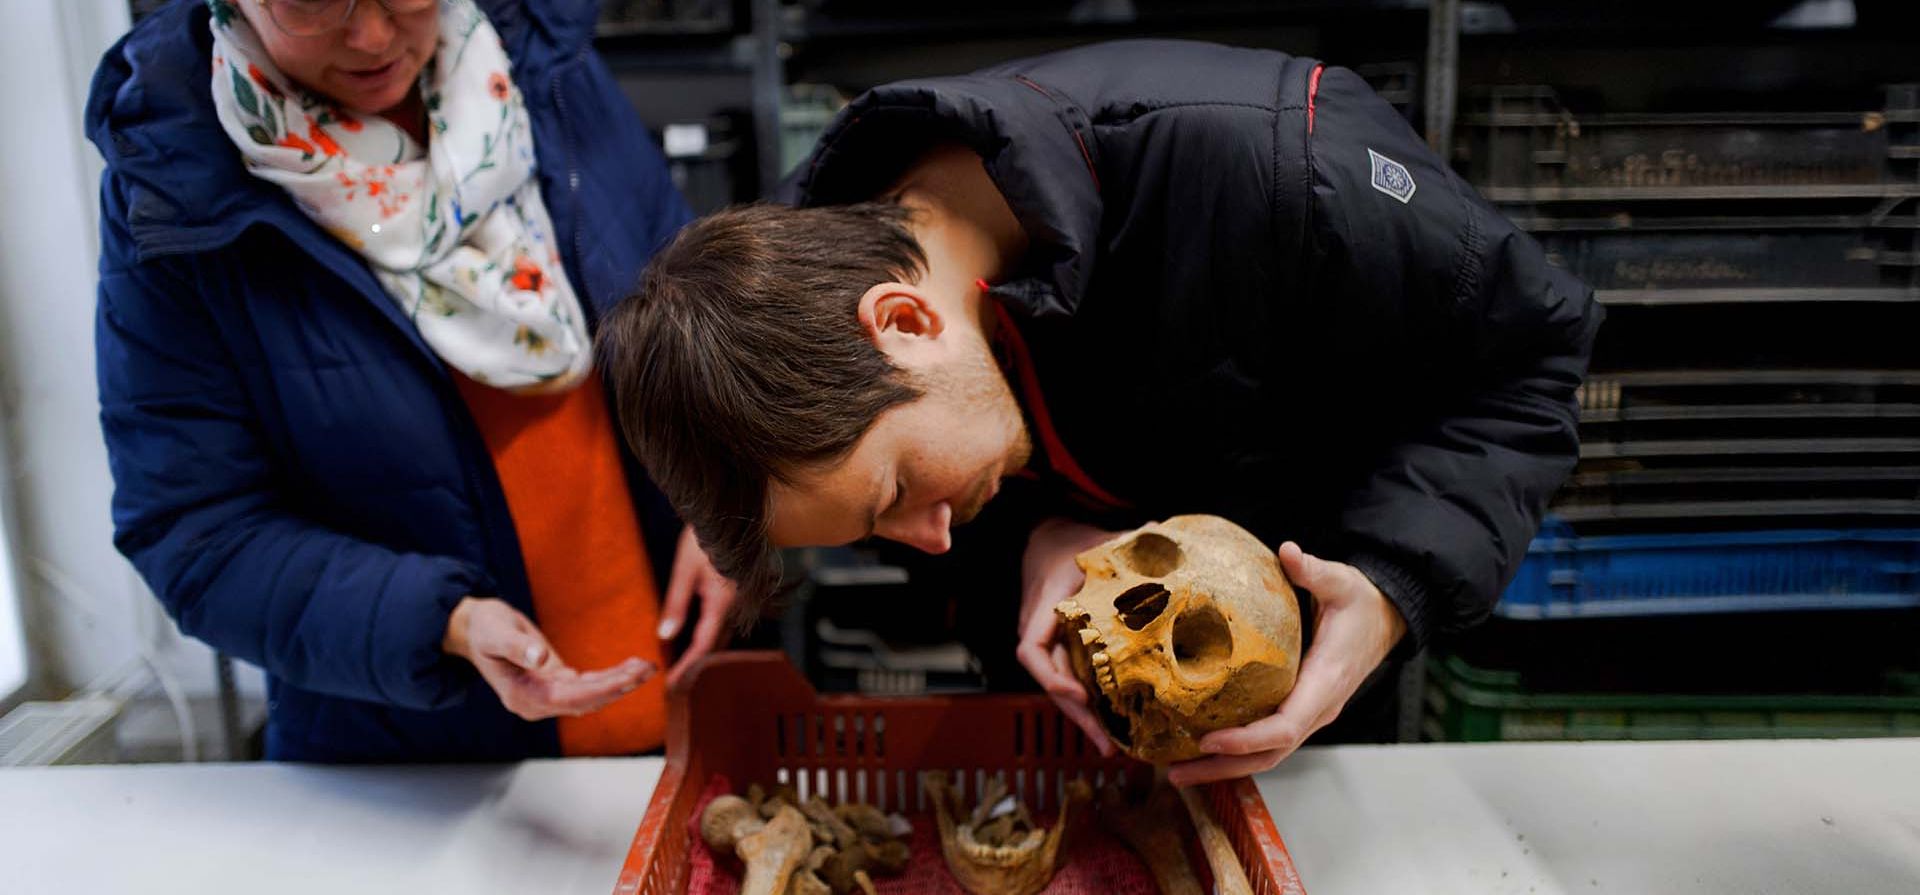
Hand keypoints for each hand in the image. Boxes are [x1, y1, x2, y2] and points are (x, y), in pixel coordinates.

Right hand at [443, 596, 652, 720]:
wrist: (476, 629)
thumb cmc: (483, 629)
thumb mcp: (495, 632)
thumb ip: (517, 646)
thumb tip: (539, 659)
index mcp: (521, 696)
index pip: (568, 699)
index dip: (600, 689)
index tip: (628, 678)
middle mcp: (536, 703)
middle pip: (585, 700)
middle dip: (618, 686)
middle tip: (648, 668)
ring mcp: (547, 696)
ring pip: (591, 695)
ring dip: (619, 683)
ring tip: (647, 667)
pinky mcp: (556, 685)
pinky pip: (589, 686)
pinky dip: (610, 678)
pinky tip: (631, 668)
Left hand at [659, 525, 740, 690]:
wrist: (731, 514)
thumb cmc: (706, 538)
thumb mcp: (684, 570)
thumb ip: (676, 604)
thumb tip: (664, 635)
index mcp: (721, 603)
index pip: (705, 645)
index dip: (689, 667)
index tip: (673, 683)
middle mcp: (734, 606)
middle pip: (716, 645)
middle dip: (696, 665)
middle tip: (676, 681)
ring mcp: (737, 600)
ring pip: (721, 634)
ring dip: (703, 652)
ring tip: (683, 665)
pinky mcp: (736, 593)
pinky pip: (723, 622)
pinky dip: (710, 636)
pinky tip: (697, 638)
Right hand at [1015, 517, 1123, 757]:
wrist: (1048, 537)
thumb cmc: (1075, 540)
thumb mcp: (1101, 540)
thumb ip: (1131, 541)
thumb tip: (1163, 536)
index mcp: (1045, 605)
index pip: (1032, 650)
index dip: (1052, 677)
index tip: (1080, 695)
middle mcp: (1040, 629)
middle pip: (1049, 681)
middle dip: (1075, 715)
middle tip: (1106, 745)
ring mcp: (1049, 642)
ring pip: (1060, 687)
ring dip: (1083, 718)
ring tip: (1111, 748)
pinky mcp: (1061, 648)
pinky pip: (1070, 680)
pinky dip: (1088, 703)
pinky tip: (1112, 724)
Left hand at [1166, 541, 1406, 785]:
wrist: (1384, 621)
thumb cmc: (1360, 602)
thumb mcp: (1341, 582)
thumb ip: (1313, 570)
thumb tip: (1288, 551)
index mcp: (1326, 682)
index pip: (1286, 726)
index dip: (1247, 738)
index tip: (1209, 739)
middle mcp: (1317, 709)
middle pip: (1269, 754)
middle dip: (1223, 767)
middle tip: (1175, 772)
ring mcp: (1309, 715)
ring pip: (1267, 755)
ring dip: (1223, 767)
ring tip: (1177, 771)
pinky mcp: (1298, 712)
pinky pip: (1267, 742)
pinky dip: (1235, 752)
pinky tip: (1199, 749)